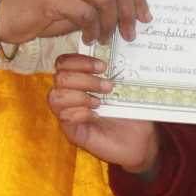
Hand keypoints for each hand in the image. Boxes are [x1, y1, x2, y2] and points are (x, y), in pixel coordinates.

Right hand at [0, 0, 151, 45]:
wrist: (7, 14)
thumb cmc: (43, 13)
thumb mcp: (77, 3)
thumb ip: (100, 3)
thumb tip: (131, 15)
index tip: (144, 16)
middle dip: (128, 12)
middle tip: (128, 33)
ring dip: (110, 23)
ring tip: (104, 38)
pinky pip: (85, 12)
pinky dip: (92, 29)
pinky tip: (87, 38)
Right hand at [48, 54, 161, 172]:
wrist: (141, 141)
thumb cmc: (132, 112)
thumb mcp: (125, 88)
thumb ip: (115, 72)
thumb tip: (115, 54)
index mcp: (80, 80)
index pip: (64, 63)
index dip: (79, 60)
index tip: (103, 66)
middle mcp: (71, 95)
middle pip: (59, 76)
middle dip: (84, 79)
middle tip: (108, 87)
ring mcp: (69, 113)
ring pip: (55, 96)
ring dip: (79, 96)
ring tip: (99, 102)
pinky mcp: (72, 132)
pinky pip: (64, 117)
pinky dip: (79, 113)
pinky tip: (95, 115)